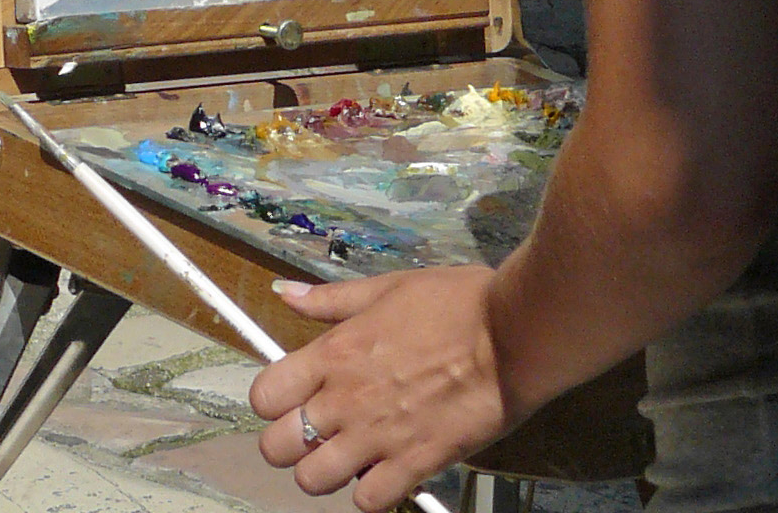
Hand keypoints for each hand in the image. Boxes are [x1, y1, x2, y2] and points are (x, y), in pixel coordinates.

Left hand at [252, 268, 513, 507]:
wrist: (511, 334)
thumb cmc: (454, 302)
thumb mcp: (387, 287)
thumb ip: (331, 299)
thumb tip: (284, 292)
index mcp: (335, 352)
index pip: (266, 395)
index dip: (269, 401)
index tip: (288, 397)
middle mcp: (346, 400)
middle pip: (278, 448)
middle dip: (286, 444)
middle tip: (311, 433)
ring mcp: (378, 437)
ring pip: (314, 481)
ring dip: (322, 472)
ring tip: (345, 457)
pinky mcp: (414, 465)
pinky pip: (368, 502)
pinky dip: (370, 495)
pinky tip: (383, 473)